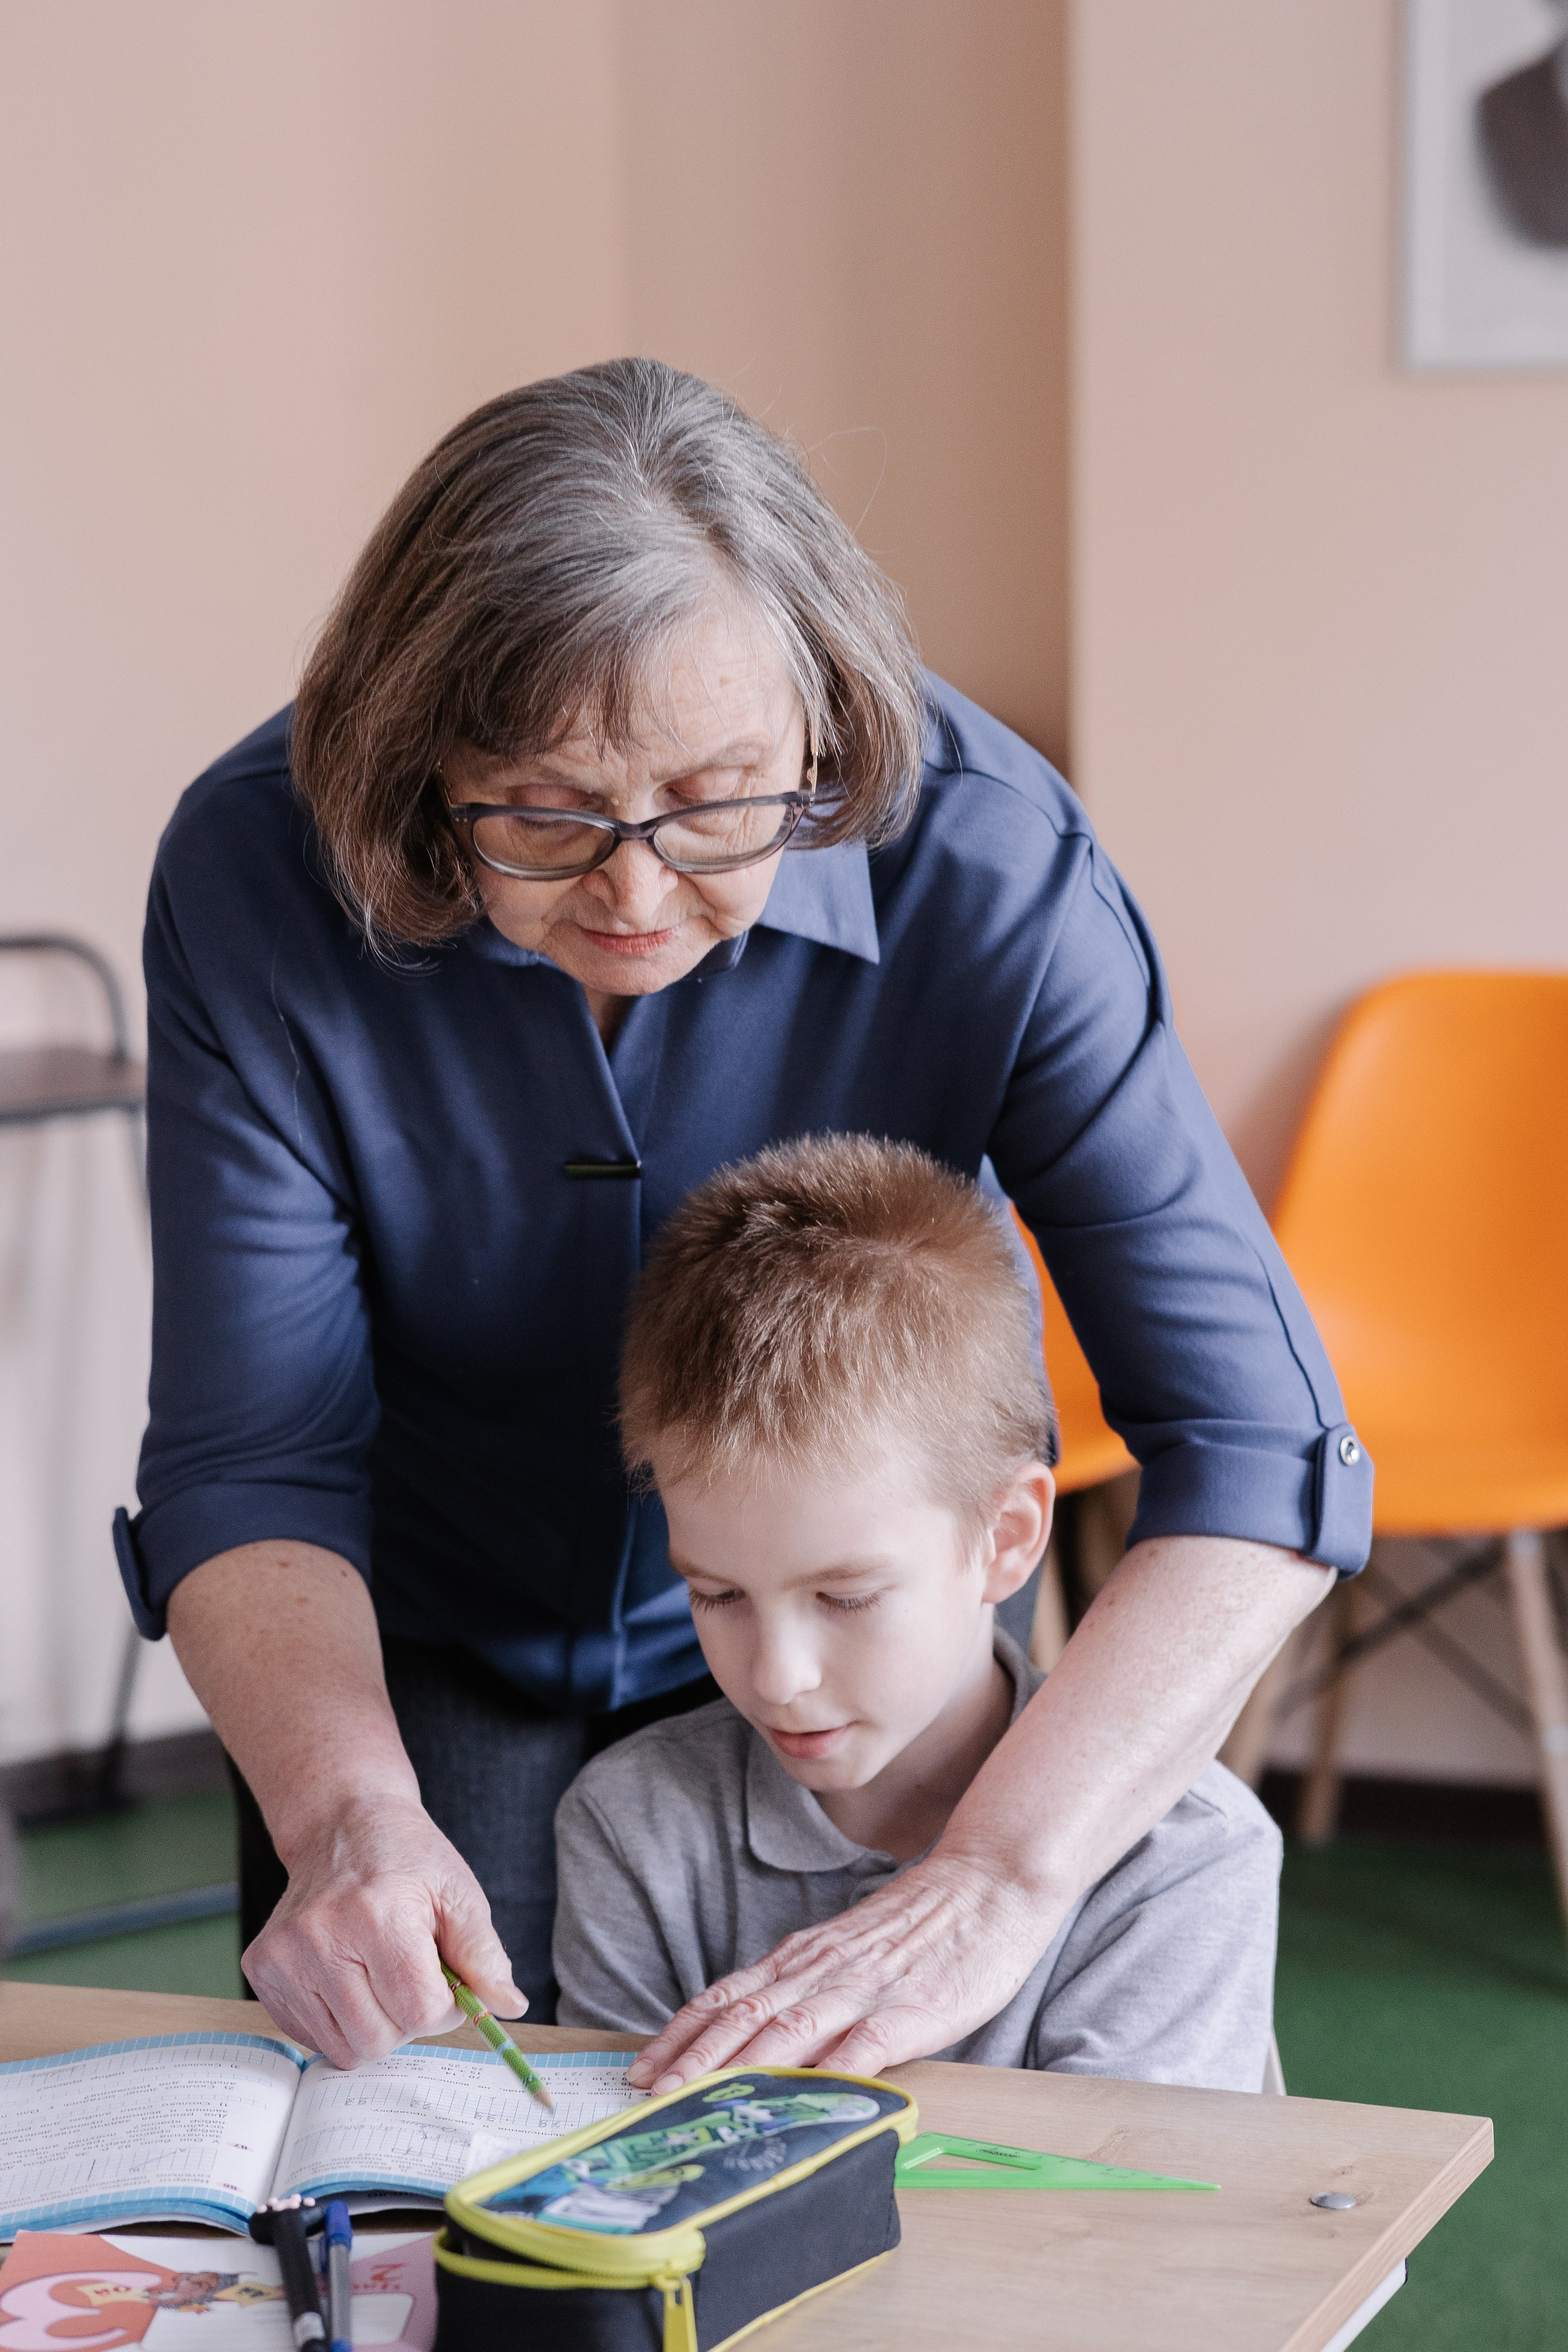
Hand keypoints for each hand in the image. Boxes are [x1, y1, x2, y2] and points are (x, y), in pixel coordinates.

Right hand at [242, 1793, 525, 2068]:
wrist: (341, 1824)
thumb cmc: (407, 1860)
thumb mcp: (459, 1894)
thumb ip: (484, 1955)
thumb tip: (510, 2007)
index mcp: (376, 1914)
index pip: (419, 2011)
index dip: (445, 2006)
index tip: (445, 1977)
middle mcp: (319, 1937)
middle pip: (378, 2039)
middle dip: (408, 2019)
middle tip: (411, 1974)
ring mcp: (283, 1956)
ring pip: (343, 2048)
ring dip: (373, 2024)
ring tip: (378, 1973)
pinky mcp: (262, 1968)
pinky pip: (311, 2037)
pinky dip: (339, 2021)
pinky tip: (347, 1975)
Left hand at [627, 1852, 1051, 2090]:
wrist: (988, 1887)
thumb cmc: (918, 1928)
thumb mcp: (845, 1950)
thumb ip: (804, 1987)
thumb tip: (751, 2034)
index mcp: (804, 1959)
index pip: (727, 1996)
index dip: (681, 2033)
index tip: (640, 2066)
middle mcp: (821, 1973)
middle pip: (745, 2017)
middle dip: (693, 2059)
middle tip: (649, 2094)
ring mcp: (865, 1992)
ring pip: (789, 2031)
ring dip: (739, 2068)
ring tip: (698, 2100)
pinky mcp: (912, 2012)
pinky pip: (867, 2046)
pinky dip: (833, 2071)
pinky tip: (808, 2096)